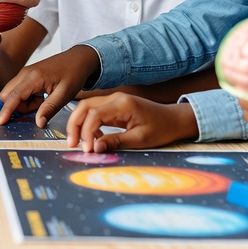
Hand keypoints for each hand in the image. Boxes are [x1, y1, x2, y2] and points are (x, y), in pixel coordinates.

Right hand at [0, 44, 99, 127]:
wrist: (79, 59)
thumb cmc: (73, 73)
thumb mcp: (65, 94)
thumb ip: (49, 109)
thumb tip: (38, 123)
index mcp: (33, 77)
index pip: (13, 96)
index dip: (6, 111)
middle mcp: (25, 74)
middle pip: (7, 95)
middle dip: (18, 107)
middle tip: (39, 106)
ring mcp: (25, 73)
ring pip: (12, 94)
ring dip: (24, 103)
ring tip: (43, 100)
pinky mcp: (27, 76)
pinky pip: (19, 91)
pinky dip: (27, 98)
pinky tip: (41, 96)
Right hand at [66, 94, 197, 151]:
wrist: (175, 119)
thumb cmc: (162, 129)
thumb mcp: (141, 139)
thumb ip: (116, 142)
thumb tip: (95, 148)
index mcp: (123, 104)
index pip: (94, 114)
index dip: (86, 132)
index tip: (87, 150)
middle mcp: (115, 98)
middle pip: (85, 106)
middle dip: (75, 125)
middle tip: (72, 145)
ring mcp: (114, 100)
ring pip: (87, 107)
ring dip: (79, 124)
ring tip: (79, 143)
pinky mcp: (115, 106)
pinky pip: (95, 111)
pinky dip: (89, 124)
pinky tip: (94, 138)